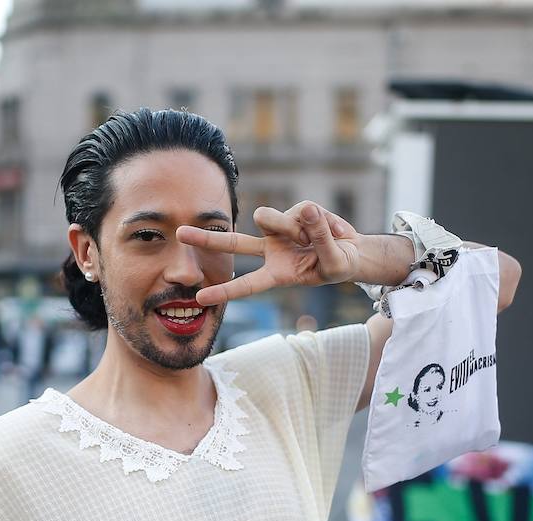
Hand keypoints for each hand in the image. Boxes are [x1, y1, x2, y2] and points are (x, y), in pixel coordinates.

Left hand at [178, 201, 361, 304]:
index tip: (200, 298)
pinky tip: (332, 228)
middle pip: (234, 244)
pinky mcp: (293, 213)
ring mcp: (279, 231)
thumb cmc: (339, 265)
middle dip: (207, 240)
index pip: (247, 285)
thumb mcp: (335, 262)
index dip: (225, 291)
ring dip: (293, 225)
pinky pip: (301, 210)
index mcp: (277, 274)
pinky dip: (320, 219)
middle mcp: (270, 251)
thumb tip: (306, 209)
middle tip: (180, 234)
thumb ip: (320, 238)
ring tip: (322, 236)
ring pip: (269, 218)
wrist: (352, 252)